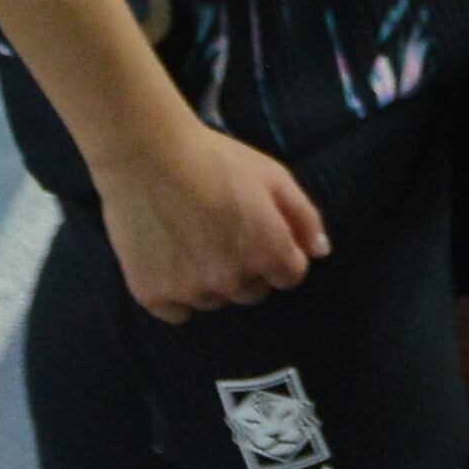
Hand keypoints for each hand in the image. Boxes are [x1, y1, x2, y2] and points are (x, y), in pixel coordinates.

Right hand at [96, 117, 328, 319]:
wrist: (147, 157)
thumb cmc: (217, 161)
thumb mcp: (275, 177)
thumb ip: (304, 218)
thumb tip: (320, 252)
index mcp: (269, 253)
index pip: (290, 276)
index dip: (281, 254)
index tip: (261, 233)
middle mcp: (233, 282)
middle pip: (252, 291)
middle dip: (248, 268)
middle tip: (224, 232)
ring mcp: (191, 291)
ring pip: (214, 300)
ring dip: (211, 281)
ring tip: (193, 240)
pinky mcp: (152, 295)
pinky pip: (177, 311)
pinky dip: (177, 293)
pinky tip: (170, 260)